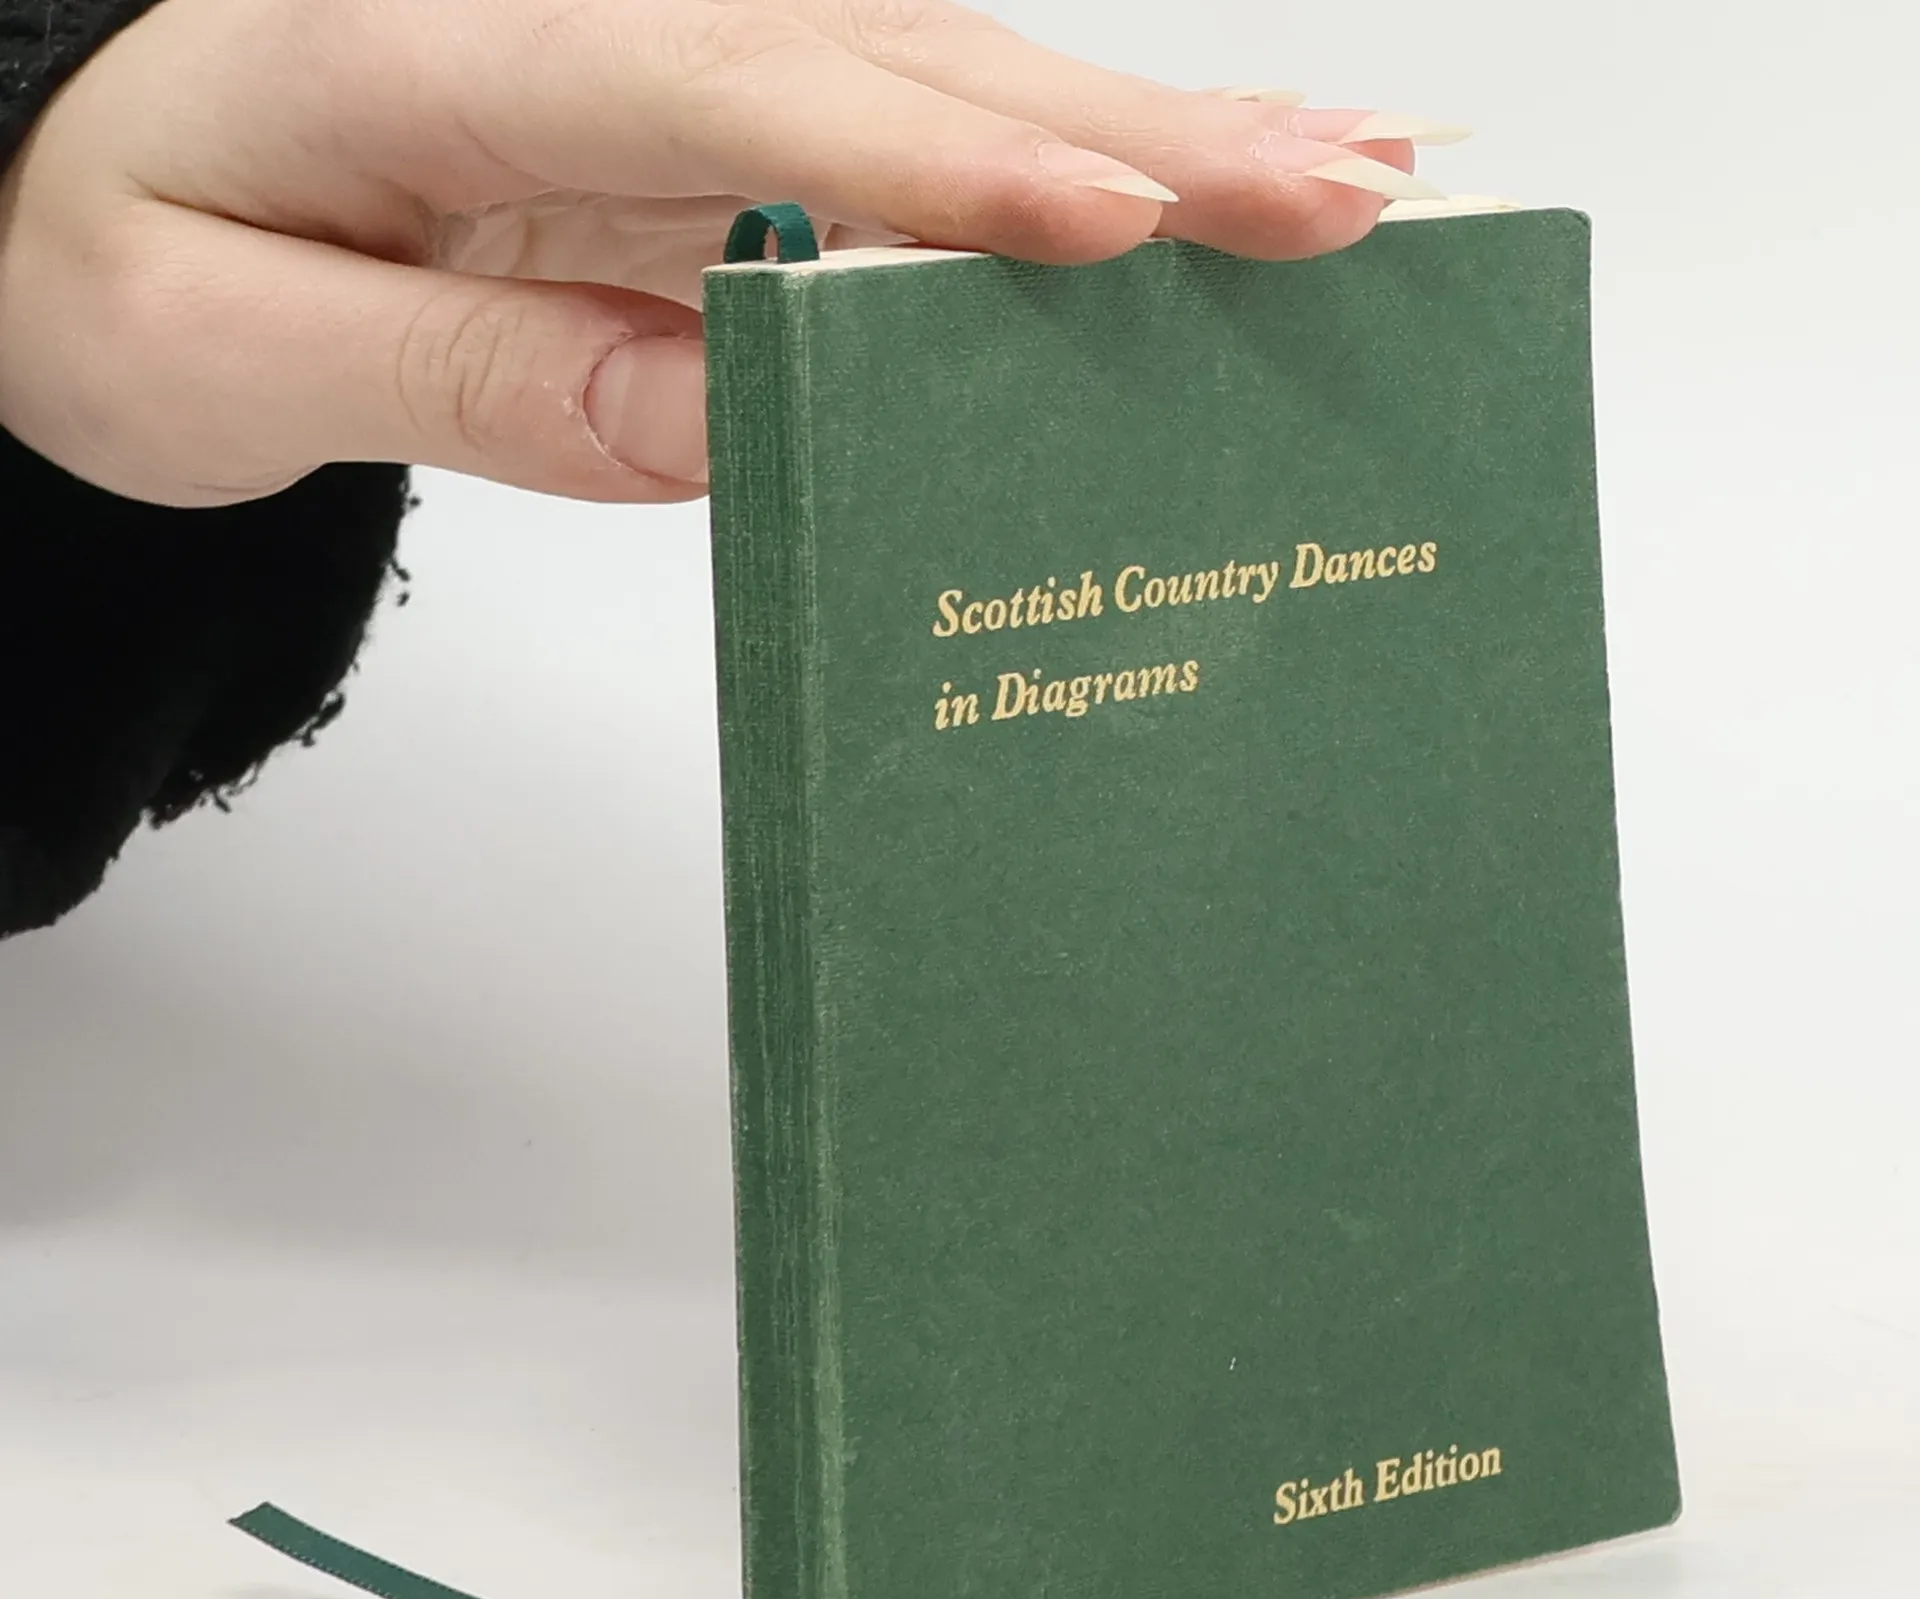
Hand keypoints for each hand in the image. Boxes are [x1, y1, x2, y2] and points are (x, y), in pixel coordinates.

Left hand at [0, 0, 1448, 507]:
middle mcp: (586, 20)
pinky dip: (1047, 170)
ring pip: (932, 85)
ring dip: (1145, 135)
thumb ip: (461, 372)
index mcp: (442, 41)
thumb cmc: (107, 261)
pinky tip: (1173, 191)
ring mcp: (659, 68)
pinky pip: (891, 147)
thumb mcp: (220, 353)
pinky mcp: (695, 128)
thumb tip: (724, 410)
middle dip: (1133, 129)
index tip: (1118, 220)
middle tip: (1348, 190)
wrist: (77, 195)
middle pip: (893, 62)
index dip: (935, 162)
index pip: (733, 88)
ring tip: (1342, 185)